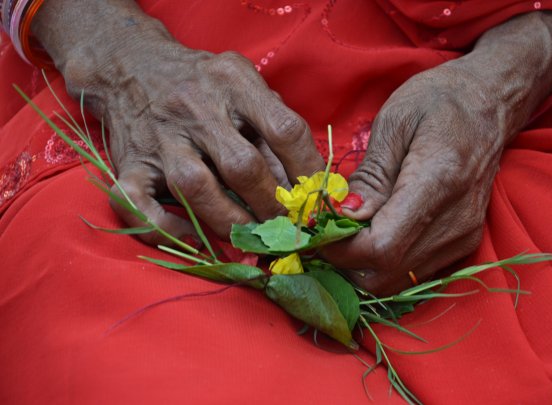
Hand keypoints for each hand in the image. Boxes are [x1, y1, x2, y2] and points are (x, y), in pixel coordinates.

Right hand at [33, 0, 323, 243]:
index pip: (284, 129)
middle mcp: (194, 107)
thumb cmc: (201, 82)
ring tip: (252, 238)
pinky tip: (192, 238)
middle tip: (287, 226)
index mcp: (233, 82)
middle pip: (242, 166)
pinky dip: (164, 228)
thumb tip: (304, 187)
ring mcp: (158, 137)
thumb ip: (272, 130)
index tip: (317, 199)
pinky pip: (137, 204)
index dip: (308, 171)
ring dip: (231, 223)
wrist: (129, 64)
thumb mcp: (244, 87)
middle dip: (272, 206)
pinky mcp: (127, 163)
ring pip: (195, 188)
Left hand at [324, 12, 551, 295]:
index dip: (339, 248)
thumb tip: (344, 218)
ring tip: (345, 231)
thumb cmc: (439, 100)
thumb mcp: (394, 122)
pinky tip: (371, 234)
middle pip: (384, 275)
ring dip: (360, 267)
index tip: (315, 226)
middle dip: (343, 262)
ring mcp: (463, 237)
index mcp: (437, 182)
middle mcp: (456, 221)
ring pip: (395, 282)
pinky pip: (411, 274)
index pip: (381, 247)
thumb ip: (370, 176)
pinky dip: (382, 264)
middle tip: (324, 230)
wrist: (491, 103)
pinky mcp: (464, 244)